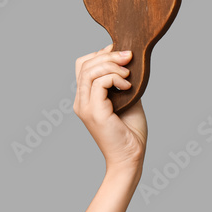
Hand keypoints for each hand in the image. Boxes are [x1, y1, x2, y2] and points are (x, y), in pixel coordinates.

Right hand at [73, 45, 147, 174]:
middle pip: (85, 64)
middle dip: (109, 55)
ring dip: (112, 66)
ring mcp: (85, 107)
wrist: (130, 157)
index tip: (123, 54)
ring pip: (90, 71)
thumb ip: (124, 81)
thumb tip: (130, 61)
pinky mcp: (94, 112)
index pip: (83, 65)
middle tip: (129, 57)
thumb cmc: (130, 131)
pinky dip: (115, 78)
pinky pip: (99, 83)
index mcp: (86, 97)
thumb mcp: (129, 98)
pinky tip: (128, 87)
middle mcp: (81, 101)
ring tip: (129, 74)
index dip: (101, 54)